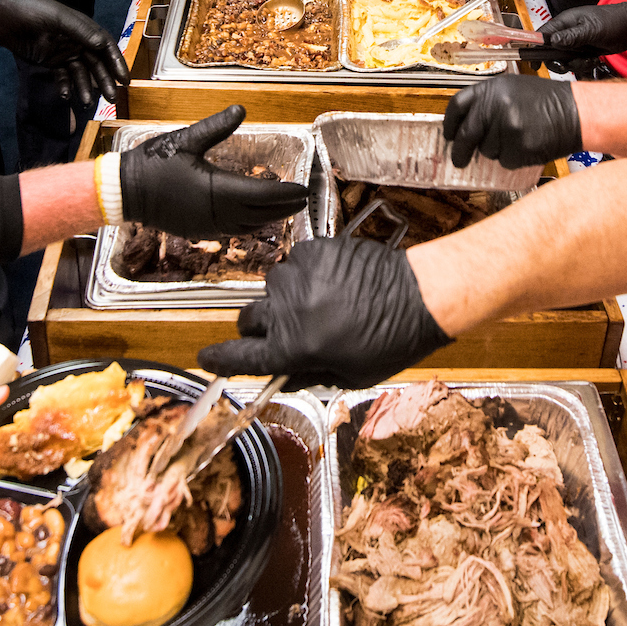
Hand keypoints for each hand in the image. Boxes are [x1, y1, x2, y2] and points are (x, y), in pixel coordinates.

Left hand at [0, 0, 128, 110]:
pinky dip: (65, 87)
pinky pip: (62, 77)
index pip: (106, 47)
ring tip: (86, 103)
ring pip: (81, 74)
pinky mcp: (51, 62)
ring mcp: (64, 53)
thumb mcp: (58, 18)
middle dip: (104, 81)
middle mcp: (78, 41)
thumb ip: (81, 31)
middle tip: (112, 99)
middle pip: (96, 64)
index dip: (117, 63)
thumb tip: (101, 44)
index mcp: (83, 28)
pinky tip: (65, 96)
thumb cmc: (33, 12)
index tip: (124, 80)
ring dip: (85, 88)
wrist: (5, 18)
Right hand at [120, 105, 308, 238]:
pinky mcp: (199, 231)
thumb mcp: (187, 139)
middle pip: (260, 214)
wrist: (126, 191)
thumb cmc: (154, 163)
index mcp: (215, 189)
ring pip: (248, 226)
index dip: (285, 194)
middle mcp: (215, 212)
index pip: (262, 195)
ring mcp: (207, 225)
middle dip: (285, 207)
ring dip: (270, 218)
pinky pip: (232, 232)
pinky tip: (256, 219)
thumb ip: (217, 127)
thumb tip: (241, 109)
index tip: (303, 190)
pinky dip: (251, 226)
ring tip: (286, 209)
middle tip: (303, 200)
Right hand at [198, 239, 451, 386]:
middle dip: (257, 328)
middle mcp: (289, 309)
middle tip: (280, 331)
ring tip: (321, 304)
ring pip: (274, 289)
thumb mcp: (349, 375)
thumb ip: (309, 374)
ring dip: (286, 299)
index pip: (241, 356)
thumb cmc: (391, 340)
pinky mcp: (314, 250)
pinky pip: (297, 265)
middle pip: (249, 318)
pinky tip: (333, 284)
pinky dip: (308, 275)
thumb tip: (283, 376)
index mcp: (294, 347)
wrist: (419, 295)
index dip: (220, 359)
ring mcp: (299, 275)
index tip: (207, 357)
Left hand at [442, 75, 581, 168]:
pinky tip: (526, 146)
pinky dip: (512, 159)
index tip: (449, 135)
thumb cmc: (547, 101)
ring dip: (496, 151)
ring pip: (486, 150)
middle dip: (460, 151)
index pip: (457, 106)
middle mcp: (496, 105)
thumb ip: (487, 103)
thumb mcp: (513, 90)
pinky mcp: (519, 146)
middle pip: (466, 134)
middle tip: (459, 159)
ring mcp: (507, 126)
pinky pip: (504, 161)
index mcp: (492, 88)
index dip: (449, 124)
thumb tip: (464, 126)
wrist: (576, 112)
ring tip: (517, 138)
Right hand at [539, 1, 626, 57]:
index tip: (534, 61)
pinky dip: (583, 64)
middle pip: (552, 51)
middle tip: (567, 65)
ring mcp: (576, 42)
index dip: (535, 47)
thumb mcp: (591, 30)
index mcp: (566, 21)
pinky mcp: (583, 50)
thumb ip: (571, 36)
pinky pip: (576, 62)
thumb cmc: (613, 21)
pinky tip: (593, 59)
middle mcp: (568, 31)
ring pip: (564, 59)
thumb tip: (553, 41)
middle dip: (559, 61)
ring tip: (588, 60)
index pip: (543, 34)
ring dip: (575, 64)